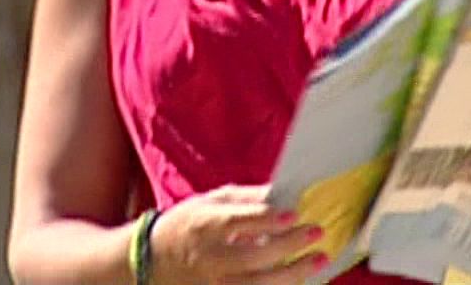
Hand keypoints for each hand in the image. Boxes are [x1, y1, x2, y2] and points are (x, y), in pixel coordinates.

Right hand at [148, 184, 330, 284]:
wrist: (151, 261)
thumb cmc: (188, 225)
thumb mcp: (210, 202)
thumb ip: (245, 199)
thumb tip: (283, 193)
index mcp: (203, 226)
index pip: (236, 222)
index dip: (266, 219)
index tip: (294, 214)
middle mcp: (208, 259)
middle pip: (251, 257)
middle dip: (288, 246)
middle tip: (316, 233)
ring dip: (292, 275)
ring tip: (319, 260)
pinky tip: (299, 281)